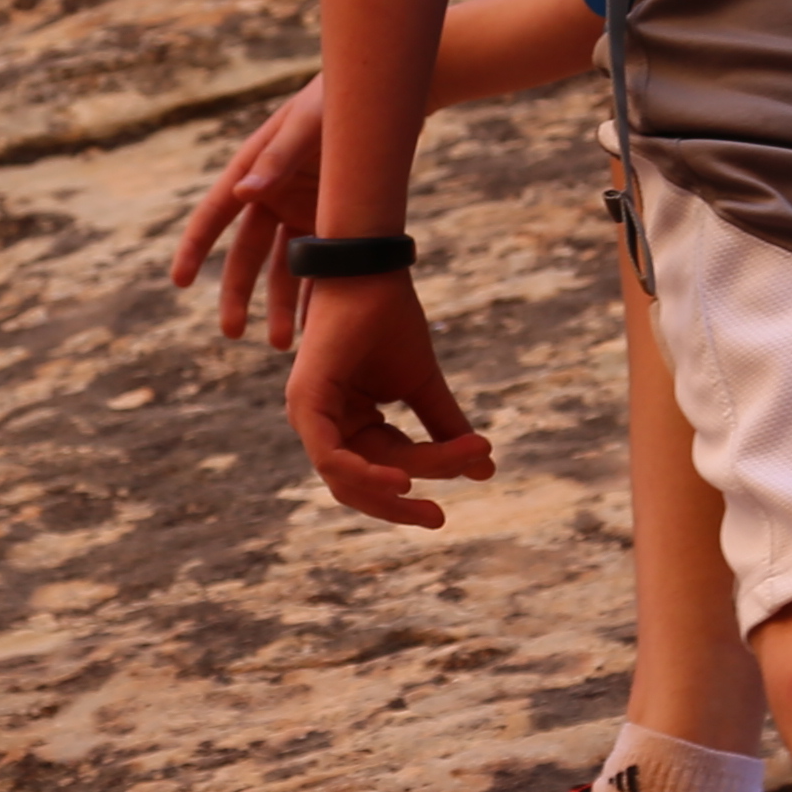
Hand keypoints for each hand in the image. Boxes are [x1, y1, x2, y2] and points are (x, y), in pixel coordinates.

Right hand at [168, 76, 330, 346]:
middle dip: (238, 294)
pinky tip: (320, 326)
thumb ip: (277, 158)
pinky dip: (320, 293)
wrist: (380, 98)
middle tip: (232, 333)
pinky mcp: (330, 221)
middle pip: (247, 254)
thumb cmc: (335, 100)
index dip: (194, 247)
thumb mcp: (307, 124)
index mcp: (250, 169)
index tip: (179, 281)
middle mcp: (269, 195)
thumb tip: (242, 191)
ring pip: (285, 267)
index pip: (214, 214)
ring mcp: (300, 211)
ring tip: (284, 344)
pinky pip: (321, 263)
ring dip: (283, 304)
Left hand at [287, 272, 490, 527]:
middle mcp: (324, 423)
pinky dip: (362, 474)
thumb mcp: (424, 384)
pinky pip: (330, 457)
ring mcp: (308, 415)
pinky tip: (400, 479)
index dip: (434, 468)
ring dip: (388, 492)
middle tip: (438, 520)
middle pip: (361, 483)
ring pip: (345, 478)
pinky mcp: (304, 403)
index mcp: (350, 420)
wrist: (370, 271)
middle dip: (399, 505)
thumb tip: (487, 470)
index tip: (481, 461)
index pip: (389, 463)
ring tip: (425, 498)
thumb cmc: (390, 319)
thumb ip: (446, 427)